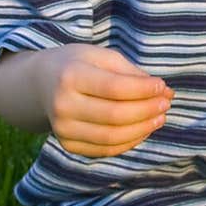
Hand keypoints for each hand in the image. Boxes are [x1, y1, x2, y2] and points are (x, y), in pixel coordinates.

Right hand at [37, 44, 174, 156]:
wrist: (39, 84)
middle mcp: (62, 105)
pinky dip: (130, 142)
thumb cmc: (77, 65)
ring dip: (143, 129)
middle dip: (147, 110)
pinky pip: (105, 149)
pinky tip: (143, 129)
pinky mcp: (68, 145)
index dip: (144, 90)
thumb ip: (130, 72)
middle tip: (166, 103)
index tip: (162, 86)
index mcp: (70, 76)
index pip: (115, 88)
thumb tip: (163, 91)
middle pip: (115, 115)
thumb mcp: (100, 56)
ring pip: (112, 137)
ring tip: (160, 117)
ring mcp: (63, 129)